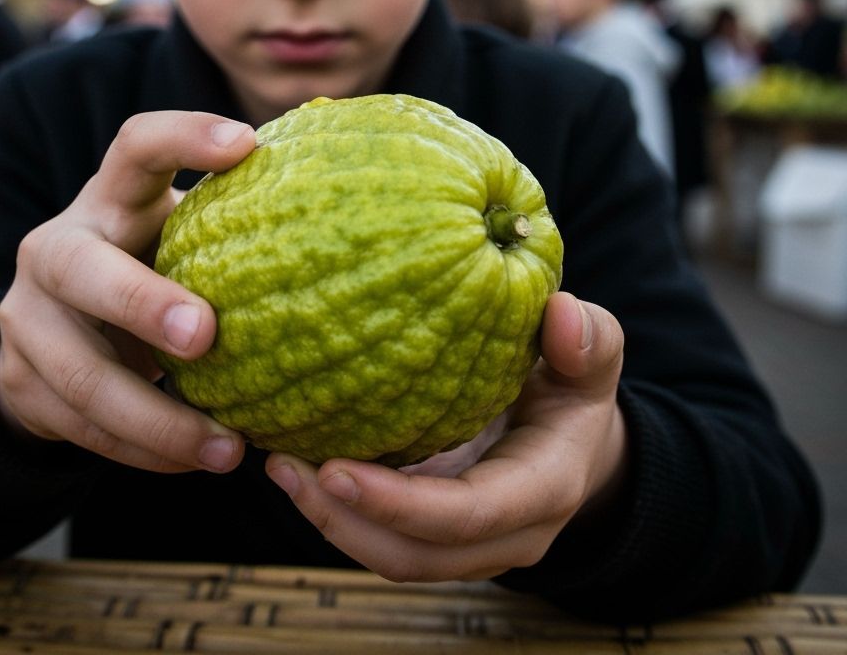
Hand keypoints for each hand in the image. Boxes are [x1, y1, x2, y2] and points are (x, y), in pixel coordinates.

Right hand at [0, 111, 255, 474]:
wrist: (53, 332)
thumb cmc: (148, 269)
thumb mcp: (176, 241)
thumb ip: (231, 231)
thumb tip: (347, 221)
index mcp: (108, 200)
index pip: (135, 146)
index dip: (184, 136)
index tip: (247, 145)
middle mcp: (55, 249)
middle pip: (83, 267)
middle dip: (141, 302)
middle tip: (206, 335)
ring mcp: (28, 319)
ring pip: (81, 375)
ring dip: (157, 420)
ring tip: (229, 450)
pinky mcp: (20, 382)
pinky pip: (84, 427)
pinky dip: (145, 451)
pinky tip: (197, 460)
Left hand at [265, 291, 625, 581]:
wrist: (577, 435)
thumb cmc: (577, 383)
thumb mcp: (593, 357)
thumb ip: (588, 339)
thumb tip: (560, 314)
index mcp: (543, 490)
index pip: (467, 516)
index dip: (400, 505)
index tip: (334, 470)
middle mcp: (504, 533)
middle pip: (414, 555)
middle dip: (344, 520)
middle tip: (283, 466)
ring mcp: (467, 541)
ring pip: (390, 555)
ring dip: (329, 519)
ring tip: (277, 464)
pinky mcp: (435, 528)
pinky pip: (383, 534)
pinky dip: (337, 508)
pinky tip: (296, 461)